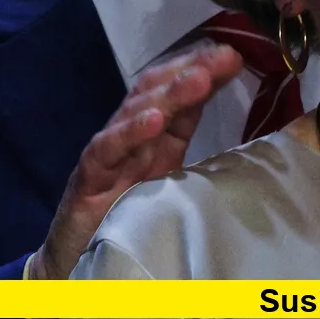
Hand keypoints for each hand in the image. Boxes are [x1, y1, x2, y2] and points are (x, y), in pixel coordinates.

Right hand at [28, 44, 241, 312]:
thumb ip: (195, 150)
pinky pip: (108, 149)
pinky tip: (153, 120)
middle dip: (192, 70)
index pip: (179, 92)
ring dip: (170, 93)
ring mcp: (110, 152)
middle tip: (223, 57)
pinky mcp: (89, 177)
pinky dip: (130, 132)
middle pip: (158, 91)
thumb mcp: (173, 178)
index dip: (204, 70)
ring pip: (136, 111)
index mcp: (156, 135)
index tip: (234, 57)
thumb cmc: (130, 217)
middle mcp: (132, 135)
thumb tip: (241, 129)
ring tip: (199, 79)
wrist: (78, 261)